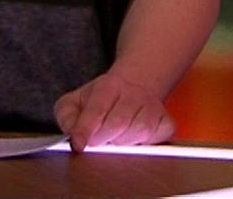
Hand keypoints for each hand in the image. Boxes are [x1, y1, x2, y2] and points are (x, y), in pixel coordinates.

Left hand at [53, 70, 173, 153]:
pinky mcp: (166, 122)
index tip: (79, 145)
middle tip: (98, 142)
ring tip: (116, 139)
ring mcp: (152, 107)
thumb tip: (72, 135)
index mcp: (109, 86)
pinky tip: (134, 140)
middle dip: (103, 140)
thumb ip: (67, 116)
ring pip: (139, 132)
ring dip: (123, 143)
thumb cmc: (102, 99)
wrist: (134, 87)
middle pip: (118, 123)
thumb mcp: (76, 101)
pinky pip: (157, 138)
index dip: (85, 130)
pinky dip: (144, 145)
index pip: (96, 110)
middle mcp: (134, 93)